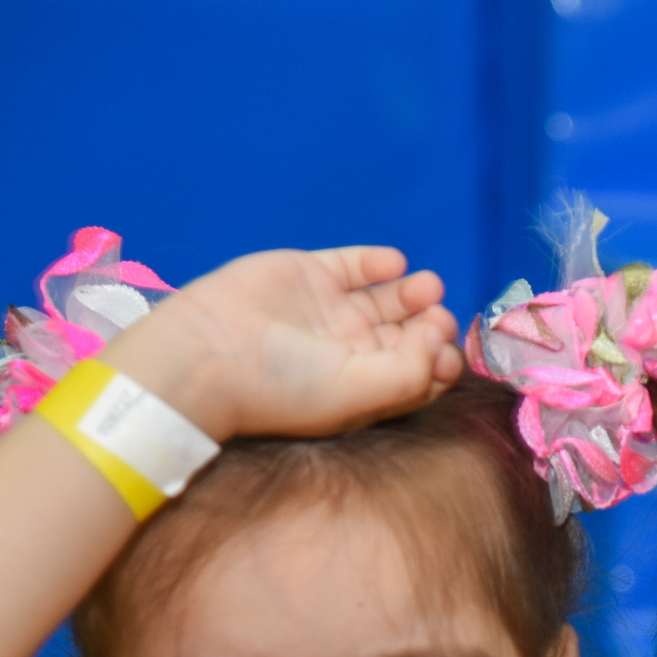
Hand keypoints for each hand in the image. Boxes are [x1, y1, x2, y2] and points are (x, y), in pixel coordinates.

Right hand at [101, 245, 463, 442]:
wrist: (210, 352)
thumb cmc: (285, 387)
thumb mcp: (356, 393)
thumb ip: (409, 374)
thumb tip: (441, 343)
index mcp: (365, 389)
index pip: (420, 375)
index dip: (441, 362)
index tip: (446, 353)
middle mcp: (353, 352)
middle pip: (411, 335)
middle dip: (432, 325)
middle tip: (439, 317)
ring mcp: (334, 312)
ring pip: (390, 299)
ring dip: (415, 293)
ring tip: (427, 288)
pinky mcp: (313, 275)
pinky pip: (356, 266)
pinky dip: (380, 262)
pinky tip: (395, 264)